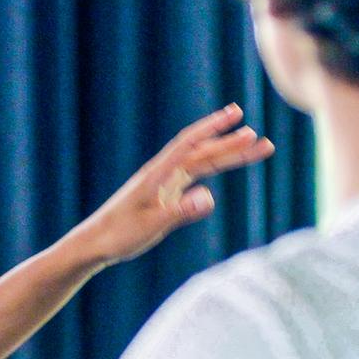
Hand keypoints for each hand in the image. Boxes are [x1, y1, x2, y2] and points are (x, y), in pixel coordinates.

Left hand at [70, 103, 274, 265]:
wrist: (94, 244)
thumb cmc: (119, 235)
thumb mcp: (153, 224)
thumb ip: (181, 211)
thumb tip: (211, 197)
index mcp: (158, 174)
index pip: (190, 144)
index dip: (214, 128)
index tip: (238, 114)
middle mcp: (162, 174)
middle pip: (203, 153)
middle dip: (233, 145)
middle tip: (263, 141)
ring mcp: (162, 184)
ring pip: (200, 164)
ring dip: (226, 156)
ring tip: (254, 149)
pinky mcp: (161, 196)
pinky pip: (191, 177)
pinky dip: (209, 170)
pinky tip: (219, 170)